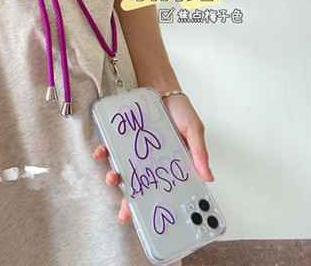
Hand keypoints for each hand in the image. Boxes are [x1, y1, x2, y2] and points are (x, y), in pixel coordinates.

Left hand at [93, 92, 213, 223]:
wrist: (162, 89)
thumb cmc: (181, 111)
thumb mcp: (194, 130)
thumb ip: (199, 152)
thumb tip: (209, 176)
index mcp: (170, 164)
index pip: (163, 189)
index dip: (157, 205)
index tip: (150, 222)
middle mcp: (151, 161)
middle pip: (140, 186)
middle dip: (130, 201)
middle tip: (125, 213)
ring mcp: (136, 151)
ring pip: (124, 170)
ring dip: (116, 177)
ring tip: (113, 177)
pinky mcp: (124, 139)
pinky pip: (112, 148)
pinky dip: (105, 153)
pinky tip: (101, 153)